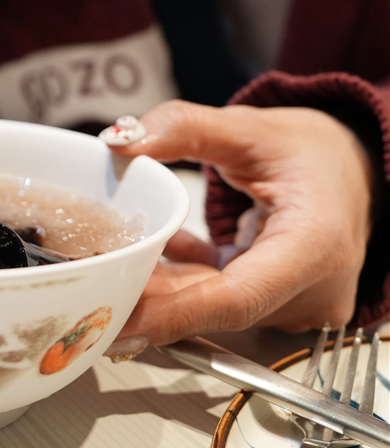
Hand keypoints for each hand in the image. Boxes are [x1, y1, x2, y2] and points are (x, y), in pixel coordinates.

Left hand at [103, 101, 375, 349]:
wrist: (358, 168)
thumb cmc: (318, 151)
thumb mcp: (249, 128)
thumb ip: (184, 129)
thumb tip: (121, 140)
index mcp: (315, 247)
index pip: (235, 297)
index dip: (173, 313)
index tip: (121, 319)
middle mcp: (310, 289)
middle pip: (214, 305)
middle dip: (149, 298)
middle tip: (89, 285)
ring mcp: (295, 302)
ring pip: (211, 303)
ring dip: (159, 285)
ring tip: (104, 264)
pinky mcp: (276, 300)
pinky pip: (217, 295)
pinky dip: (179, 278)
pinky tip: (142, 255)